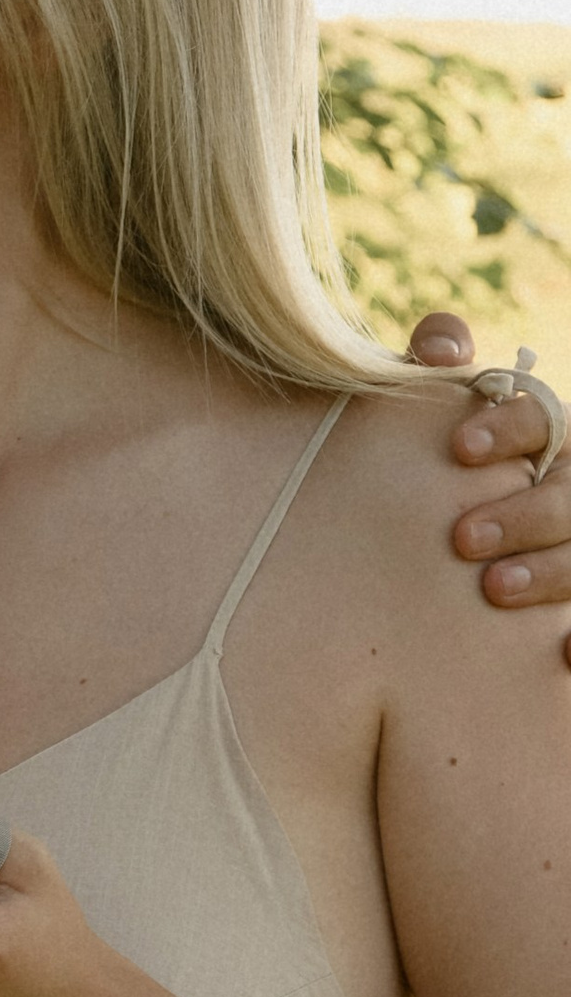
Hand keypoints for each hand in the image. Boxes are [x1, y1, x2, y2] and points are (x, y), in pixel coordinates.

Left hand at [409, 315, 570, 647]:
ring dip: (553, 571)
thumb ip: (438, 372)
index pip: (543, 417)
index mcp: (549, 437)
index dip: (508, 427)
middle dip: (527, 514)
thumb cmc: (447, 477)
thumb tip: (442, 345)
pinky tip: (564, 651)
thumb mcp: (441, 426)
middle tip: (463, 538)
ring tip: (496, 589)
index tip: (458, 447)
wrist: (456, 554)